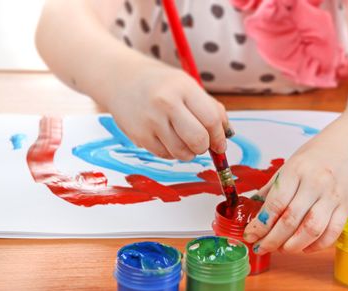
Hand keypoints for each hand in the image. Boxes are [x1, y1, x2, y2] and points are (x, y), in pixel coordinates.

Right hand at [104, 60, 230, 160]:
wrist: (120, 79)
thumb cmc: (160, 84)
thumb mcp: (187, 85)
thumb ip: (210, 108)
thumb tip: (226, 134)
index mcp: (183, 87)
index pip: (211, 120)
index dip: (219, 137)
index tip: (220, 144)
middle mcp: (166, 103)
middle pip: (198, 140)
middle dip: (205, 147)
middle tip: (203, 143)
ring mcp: (151, 121)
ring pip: (182, 153)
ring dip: (189, 152)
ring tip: (183, 138)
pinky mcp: (140, 136)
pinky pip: (166, 155)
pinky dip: (172, 151)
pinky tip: (167, 137)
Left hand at [243, 126, 347, 252]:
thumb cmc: (315, 159)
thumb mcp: (288, 167)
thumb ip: (271, 190)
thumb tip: (254, 214)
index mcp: (296, 171)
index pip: (275, 204)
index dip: (260, 224)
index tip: (250, 235)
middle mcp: (315, 184)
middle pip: (291, 220)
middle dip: (272, 239)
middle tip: (261, 247)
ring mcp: (333, 197)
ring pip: (312, 230)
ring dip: (293, 245)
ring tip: (281, 249)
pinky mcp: (347, 208)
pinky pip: (332, 233)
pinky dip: (316, 246)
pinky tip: (304, 247)